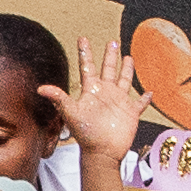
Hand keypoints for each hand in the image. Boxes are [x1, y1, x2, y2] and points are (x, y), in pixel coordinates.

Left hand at [50, 32, 136, 159]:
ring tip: (128, 57)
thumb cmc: (86, 134)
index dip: (85, 53)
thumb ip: (59, 98)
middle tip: (112, 42)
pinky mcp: (130, 112)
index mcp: (91, 90)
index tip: (82, 39)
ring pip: (124, 80)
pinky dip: (145, 98)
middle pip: (108, 69)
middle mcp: (105, 93)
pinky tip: (149, 92)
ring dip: (126, 70)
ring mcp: (118, 102)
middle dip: (109, 56)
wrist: (102, 152)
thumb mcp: (71, 113)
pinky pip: (140, 103)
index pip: (87, 67)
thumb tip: (40, 88)